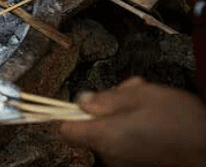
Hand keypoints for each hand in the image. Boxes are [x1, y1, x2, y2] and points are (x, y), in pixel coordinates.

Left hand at [59, 77, 205, 166]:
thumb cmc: (180, 120)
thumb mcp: (141, 95)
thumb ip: (106, 98)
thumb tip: (81, 100)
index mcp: (105, 137)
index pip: (65, 130)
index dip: (66, 113)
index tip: (78, 101)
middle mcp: (110, 154)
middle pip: (90, 125)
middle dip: (105, 104)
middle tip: (130, 87)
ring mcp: (125, 161)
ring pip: (109, 129)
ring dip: (122, 111)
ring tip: (146, 97)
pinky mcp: (138, 162)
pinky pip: (124, 139)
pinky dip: (132, 125)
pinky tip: (152, 113)